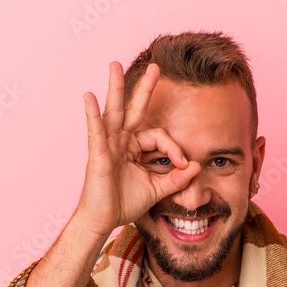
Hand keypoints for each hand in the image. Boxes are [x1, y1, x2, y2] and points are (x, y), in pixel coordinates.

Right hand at [74, 61, 200, 237]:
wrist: (104, 220)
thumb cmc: (124, 203)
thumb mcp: (158, 189)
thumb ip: (177, 178)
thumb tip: (197, 166)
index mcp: (134, 147)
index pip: (159, 137)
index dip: (174, 148)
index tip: (183, 164)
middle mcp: (121, 141)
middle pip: (134, 109)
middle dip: (145, 88)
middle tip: (156, 67)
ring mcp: (108, 145)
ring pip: (113, 112)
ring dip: (115, 88)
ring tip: (114, 65)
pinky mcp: (98, 154)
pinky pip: (96, 131)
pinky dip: (92, 114)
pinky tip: (89, 97)